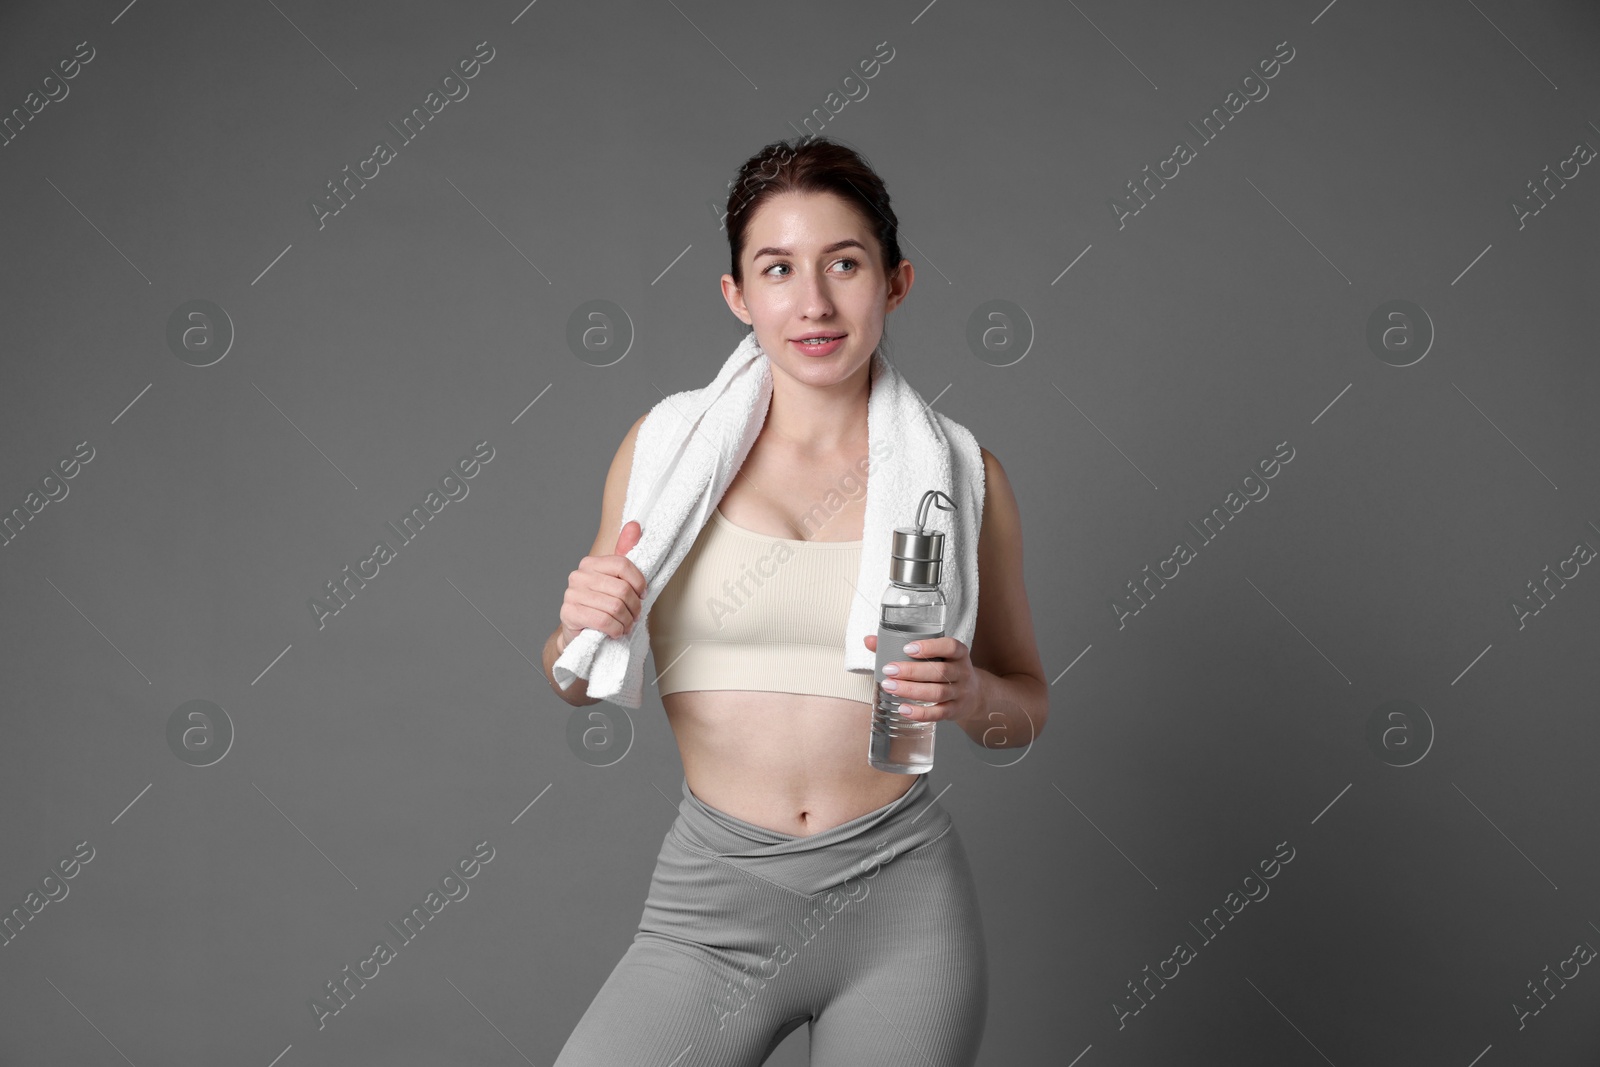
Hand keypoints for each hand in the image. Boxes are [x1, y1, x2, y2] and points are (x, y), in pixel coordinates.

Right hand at [559, 521, 646, 647]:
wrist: (581, 634)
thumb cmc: (603, 607)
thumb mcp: (617, 581)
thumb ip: (625, 554)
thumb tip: (634, 525)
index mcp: (591, 564)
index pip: (623, 564)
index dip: (638, 583)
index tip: (642, 595)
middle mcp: (578, 576)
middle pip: (621, 589)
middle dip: (634, 608)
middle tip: (634, 616)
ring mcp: (571, 594)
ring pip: (614, 607)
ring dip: (625, 621)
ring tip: (625, 625)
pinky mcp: (569, 613)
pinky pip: (603, 621)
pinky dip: (615, 630)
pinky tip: (615, 632)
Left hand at [863, 633, 978, 725]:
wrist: (974, 694)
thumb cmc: (944, 668)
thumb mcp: (934, 655)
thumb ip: (901, 646)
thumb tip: (869, 640)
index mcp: (958, 653)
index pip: (950, 646)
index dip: (930, 647)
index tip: (907, 648)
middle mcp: (962, 672)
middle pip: (939, 672)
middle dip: (911, 671)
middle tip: (888, 670)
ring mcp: (961, 693)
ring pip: (937, 692)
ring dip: (911, 690)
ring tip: (890, 687)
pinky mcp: (955, 710)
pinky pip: (939, 713)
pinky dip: (920, 713)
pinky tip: (903, 709)